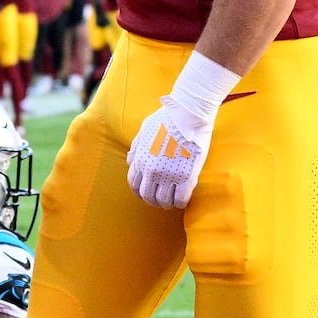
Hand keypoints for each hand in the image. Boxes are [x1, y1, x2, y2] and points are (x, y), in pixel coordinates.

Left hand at [126, 94, 215, 208]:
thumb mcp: (144, 129)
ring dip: (167, 203)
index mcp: (140, 159)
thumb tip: (130, 161)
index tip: (148, 192)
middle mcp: (151, 170)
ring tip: (172, 200)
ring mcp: (169, 175)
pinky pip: (180, 200)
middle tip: (161, 199)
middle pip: (147, 196)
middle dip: (153, 200)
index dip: (140, 191)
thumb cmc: (167, 118)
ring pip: (163, 201)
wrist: (187, 114)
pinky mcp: (186, 177)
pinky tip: (183, 199)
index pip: (134, 184)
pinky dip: (180, 203)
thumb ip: (136, 147)